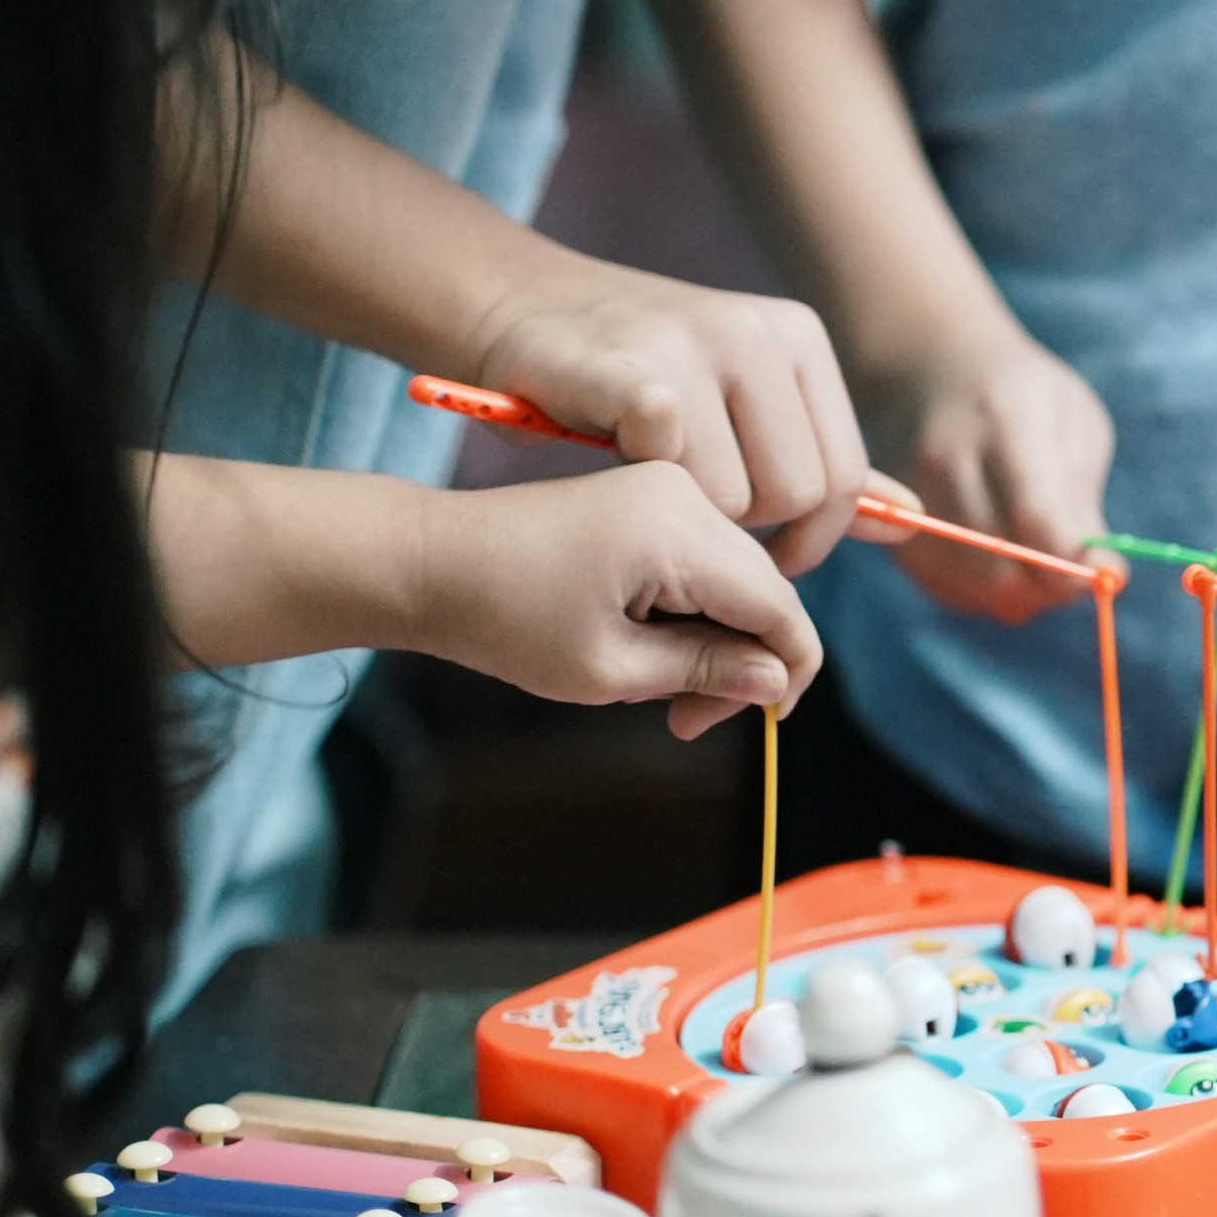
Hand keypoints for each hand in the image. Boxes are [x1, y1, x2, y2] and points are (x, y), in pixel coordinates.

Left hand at [407, 463, 824, 739]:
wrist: (430, 561)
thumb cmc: (505, 618)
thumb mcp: (610, 668)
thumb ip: (705, 673)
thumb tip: (775, 683)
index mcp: (679, 533)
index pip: (781, 607)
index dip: (786, 674)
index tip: (759, 726)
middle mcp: (686, 496)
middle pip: (766, 592)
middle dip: (744, 664)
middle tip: (686, 720)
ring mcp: (668, 490)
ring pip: (738, 580)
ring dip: (717, 642)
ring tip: (658, 689)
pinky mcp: (649, 497)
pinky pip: (704, 561)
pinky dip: (693, 612)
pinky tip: (650, 648)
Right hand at [466, 259, 867, 571]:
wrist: (519, 305)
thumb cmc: (635, 370)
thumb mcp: (742, 400)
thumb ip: (816, 457)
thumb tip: (908, 519)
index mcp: (798, 337)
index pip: (845, 476)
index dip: (807, 536)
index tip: (761, 550)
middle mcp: (758, 332)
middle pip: (797, 495)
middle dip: (745, 527)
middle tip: (690, 506)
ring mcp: (699, 346)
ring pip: (737, 500)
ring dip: (691, 514)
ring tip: (651, 475)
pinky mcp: (639, 377)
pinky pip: (671, 481)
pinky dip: (639, 492)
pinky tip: (613, 461)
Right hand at [885, 329, 1115, 622]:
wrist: (932, 369)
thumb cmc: (1025, 396)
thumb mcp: (1075, 423)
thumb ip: (1084, 497)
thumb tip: (1101, 571)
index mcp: (1005, 419)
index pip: (1037, 517)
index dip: (1076, 564)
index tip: (1107, 574)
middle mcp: (946, 458)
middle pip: (1000, 565)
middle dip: (1049, 588)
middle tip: (1075, 575)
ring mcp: (908, 492)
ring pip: (972, 587)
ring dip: (1019, 596)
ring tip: (1042, 565)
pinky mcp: (891, 524)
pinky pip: (946, 589)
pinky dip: (984, 593)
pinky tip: (1003, 563)